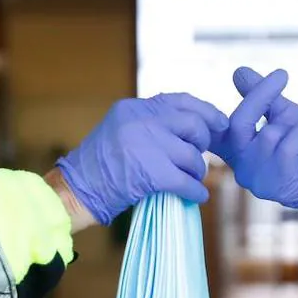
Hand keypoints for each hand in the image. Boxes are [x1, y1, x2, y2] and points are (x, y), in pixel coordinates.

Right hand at [57, 94, 227, 225]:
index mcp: (134, 108)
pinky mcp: (153, 173)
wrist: (77, 190)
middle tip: (197, 158)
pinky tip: (197, 196)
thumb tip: (188, 128)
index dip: (205, 111)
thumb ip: (149, 123)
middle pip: (192, 125)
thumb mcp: (120, 129)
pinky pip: (187, 182)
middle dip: (202, 144)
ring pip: (192, 156)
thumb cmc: (98, 166)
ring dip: (196, 172)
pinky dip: (196, 192)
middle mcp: (142, 121)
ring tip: (190, 180)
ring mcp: (148, 146)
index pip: (180, 101)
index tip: (220, 122)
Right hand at [215, 67, 297, 231]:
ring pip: (269, 135)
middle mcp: (241, 168)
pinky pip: (288, 146)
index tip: (238, 72)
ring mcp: (258, 180)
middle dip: (259, 95)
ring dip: (295, 122)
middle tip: (282, 75)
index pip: (212, 129)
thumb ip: (262, 97)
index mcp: (238, 152)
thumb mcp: (285, 117)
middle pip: (237, 124)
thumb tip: (238, 71)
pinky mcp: (279, 186)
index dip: (211, 107)